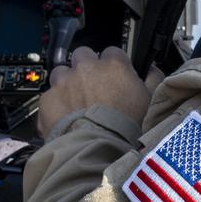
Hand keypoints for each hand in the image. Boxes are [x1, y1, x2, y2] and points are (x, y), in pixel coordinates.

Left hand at [37, 46, 162, 137]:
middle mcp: (86, 67)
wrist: (97, 149)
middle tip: (92, 87)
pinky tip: (64, 118)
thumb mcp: (150, 102)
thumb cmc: (127, 128)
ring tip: (75, 103)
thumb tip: (152, 68)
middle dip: (86, 67)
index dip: (113, 65)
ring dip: (67, 83)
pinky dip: (55, 105)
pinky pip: (49, 96)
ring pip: (62, 72)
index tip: (113, 77)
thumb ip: (153, 79)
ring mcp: (64, 81)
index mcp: (113, 65)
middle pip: (83, 55)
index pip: (112, 52)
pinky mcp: (48, 99)